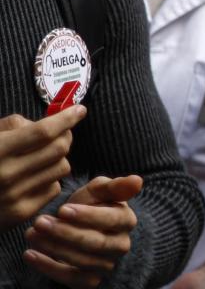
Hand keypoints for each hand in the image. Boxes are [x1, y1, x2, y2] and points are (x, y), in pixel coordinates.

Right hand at [0, 106, 82, 225]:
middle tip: (62, 133)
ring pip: (62, 167)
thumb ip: (14, 126)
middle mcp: (6, 174)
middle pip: (59, 148)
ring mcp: (15, 195)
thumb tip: (50, 123)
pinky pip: (54, 188)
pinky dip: (50, 179)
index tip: (79, 110)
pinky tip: (35, 178)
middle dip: (65, 136)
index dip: (66, 118)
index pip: (42, 131)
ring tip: (43, 158)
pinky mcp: (21, 212)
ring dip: (58, 159)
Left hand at [23, 175, 141, 286]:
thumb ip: (115, 186)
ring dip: (53, 248)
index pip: (111, 220)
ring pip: (82, 261)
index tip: (62, 210)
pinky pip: (71, 278)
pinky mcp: (90, 280)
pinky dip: (48, 267)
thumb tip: (137, 180)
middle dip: (65, 233)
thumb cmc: (91, 205)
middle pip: (95, 243)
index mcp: (126, 220)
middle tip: (40, 222)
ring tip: (31, 234)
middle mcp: (121, 245)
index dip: (87, 216)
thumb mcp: (99, 191)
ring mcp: (107, 264)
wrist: (81, 228)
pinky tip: (30, 254)